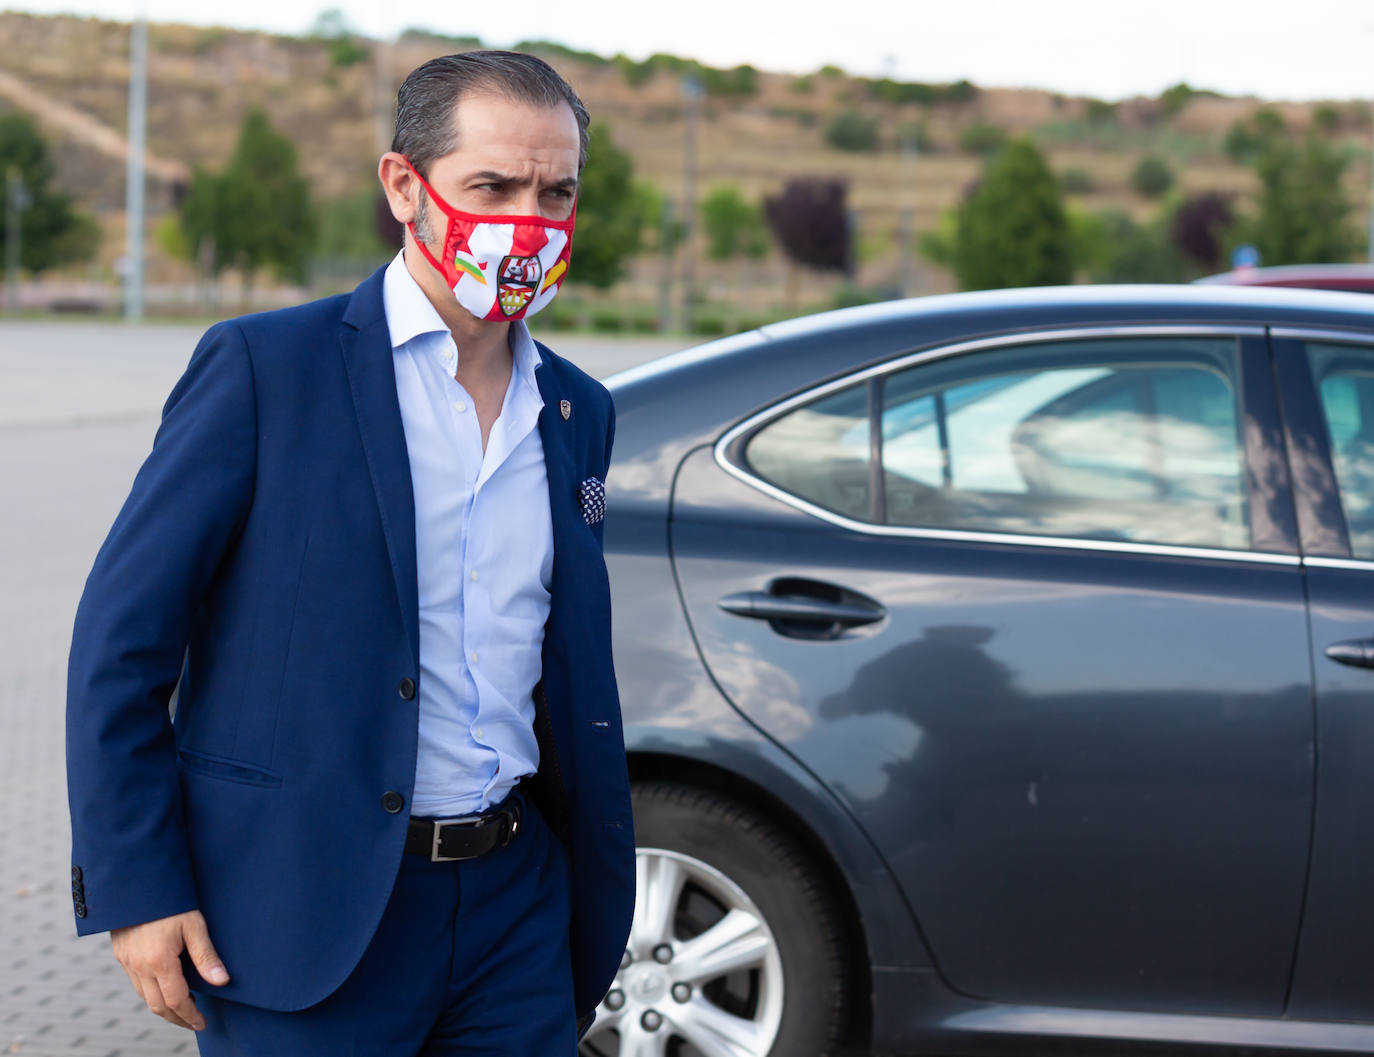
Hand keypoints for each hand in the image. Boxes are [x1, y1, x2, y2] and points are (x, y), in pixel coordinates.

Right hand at [110, 910, 228, 1030]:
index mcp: (159, 961)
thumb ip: (207, 956)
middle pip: (157, 1006)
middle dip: (176, 1018)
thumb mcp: (194, 925)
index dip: (190, 1016)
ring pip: (144, 996)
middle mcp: (139, 966)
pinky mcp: (121, 954)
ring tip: (183, 1008)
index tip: (202, 1023)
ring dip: (163, 1007)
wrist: (137, 882)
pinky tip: (164, 988)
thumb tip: (222, 981)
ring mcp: (127, 962)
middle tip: (194, 1022)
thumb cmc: (170, 901)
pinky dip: (151, 993)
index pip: (175, 1001)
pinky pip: (136, 983)